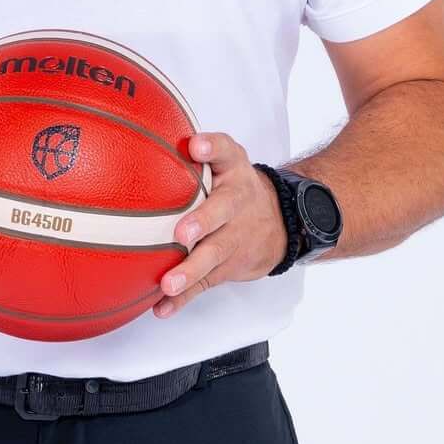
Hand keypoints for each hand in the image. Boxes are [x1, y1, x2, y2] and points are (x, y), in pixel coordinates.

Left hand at [153, 132, 289, 317]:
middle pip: (222, 211)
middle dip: (203, 222)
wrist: (284, 222)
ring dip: (191, 271)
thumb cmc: (237, 185)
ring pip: (214, 255)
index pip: (226, 151)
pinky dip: (184, 298)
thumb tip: (158, 134)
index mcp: (233, 172)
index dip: (212, 147)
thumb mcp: (227, 159)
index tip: (196, 146)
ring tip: (168, 284)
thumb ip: (200, 148)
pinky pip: (205, 283)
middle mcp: (237, 204)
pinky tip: (163, 308)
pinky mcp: (228, 267)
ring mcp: (235, 239)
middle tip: (181, 234)